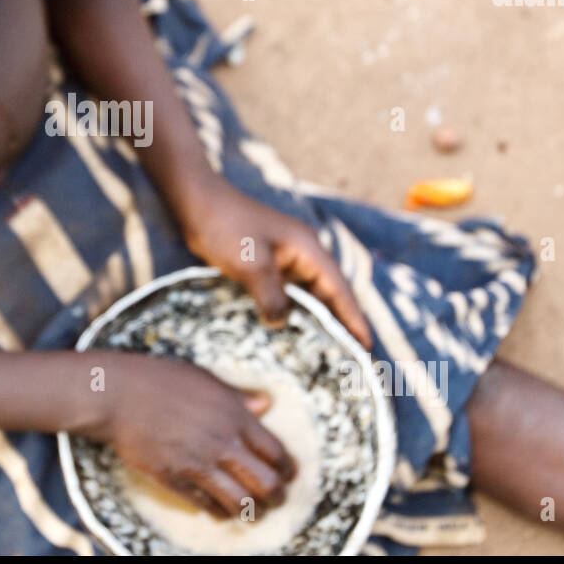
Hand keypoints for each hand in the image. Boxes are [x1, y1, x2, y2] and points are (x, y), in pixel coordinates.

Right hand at [86, 352, 295, 517]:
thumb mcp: (205, 379)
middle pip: (266, 484)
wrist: (116, 395)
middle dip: (276, 497)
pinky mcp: (175, 479)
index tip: (288, 475)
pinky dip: (219, 513)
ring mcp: (198, 463)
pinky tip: (220, 510)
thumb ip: (238, 396)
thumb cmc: (159, 379)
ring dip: (251, 512)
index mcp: (234, 415)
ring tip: (252, 512)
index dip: (288, 470)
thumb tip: (266, 404)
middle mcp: (221, 442)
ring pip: (240, 502)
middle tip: (275, 499)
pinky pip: (207, 506)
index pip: (276, 453)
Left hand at [179, 179, 372, 346]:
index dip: (353, 318)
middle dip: (340, 325)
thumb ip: (270, 294)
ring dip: (316, 321)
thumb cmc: (226, 225)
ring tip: (325, 355)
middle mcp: (303, 255)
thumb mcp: (251, 263)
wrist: (197, 202)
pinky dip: (293, 313)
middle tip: (350, 361)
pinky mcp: (268, 266)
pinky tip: (290, 334)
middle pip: (329, 294)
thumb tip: (281, 324)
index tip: (366, 346)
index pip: (339, 289)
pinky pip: (288, 294)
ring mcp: (285, 260)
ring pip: (308, 296)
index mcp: (308, 249)